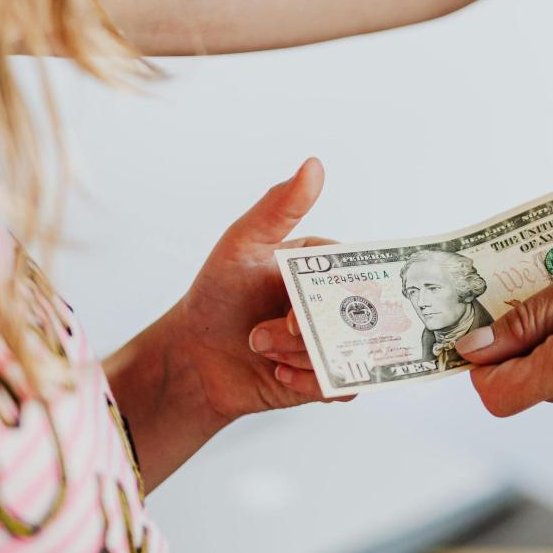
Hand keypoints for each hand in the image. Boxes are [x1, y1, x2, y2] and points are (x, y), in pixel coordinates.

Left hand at [172, 158, 343, 421]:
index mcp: (323, 266)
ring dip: (303, 355)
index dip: (338, 290)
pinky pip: (343, 387)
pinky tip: (277, 371)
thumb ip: (279, 207)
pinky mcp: (327, 377)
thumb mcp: (243, 243)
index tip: (303, 304)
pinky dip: (309, 382)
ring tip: (264, 347)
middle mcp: (334, 302)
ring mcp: (333, 341)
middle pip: (358, 316)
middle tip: (283, 328)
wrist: (194, 357)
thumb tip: (314, 165)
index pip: (356, 272)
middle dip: (315, 327)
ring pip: (350, 353)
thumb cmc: (217, 294)